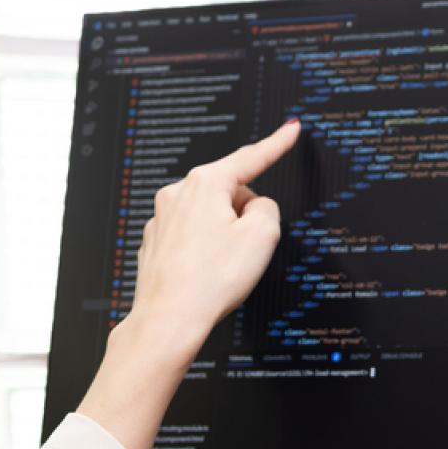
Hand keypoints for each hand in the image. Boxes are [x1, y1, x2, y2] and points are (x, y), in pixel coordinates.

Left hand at [76, 120, 299, 448]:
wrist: (169, 318)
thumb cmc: (211, 279)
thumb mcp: (262, 237)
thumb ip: (268, 209)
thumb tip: (256, 209)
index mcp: (205, 183)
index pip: (250, 157)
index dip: (276, 144)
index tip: (291, 130)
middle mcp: (178, 194)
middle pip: (230, 193)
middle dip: (245, 215)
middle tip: (248, 249)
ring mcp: (163, 218)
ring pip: (211, 217)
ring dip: (225, 236)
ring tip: (223, 269)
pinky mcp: (156, 243)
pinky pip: (194, 238)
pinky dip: (205, 252)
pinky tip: (207, 275)